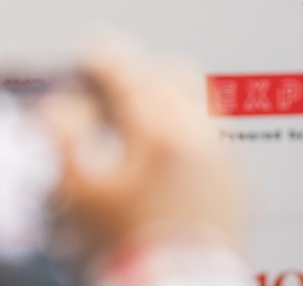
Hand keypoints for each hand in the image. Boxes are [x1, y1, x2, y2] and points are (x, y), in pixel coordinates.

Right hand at [41, 42, 242, 256]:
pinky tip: (171, 163)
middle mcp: (199, 134)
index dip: (101, 56)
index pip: (126, 71)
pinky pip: (217, 136)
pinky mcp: (240, 179)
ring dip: (169, 101)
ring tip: (143, 128)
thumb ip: (62, 140)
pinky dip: (192, 136)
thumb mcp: (75, 198)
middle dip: (141, 73)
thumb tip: (64, 105)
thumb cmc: (126, 250)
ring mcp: (225, 155)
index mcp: (158, 133)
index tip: (90, 52)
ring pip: (199, 101)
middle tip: (117, 89)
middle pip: (171, 73)